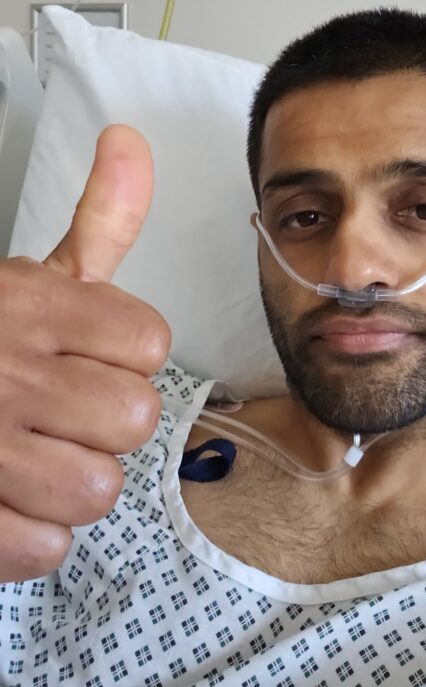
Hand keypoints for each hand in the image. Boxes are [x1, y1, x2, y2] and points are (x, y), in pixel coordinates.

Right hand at [0, 126, 170, 582]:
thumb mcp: (31, 272)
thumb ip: (98, 217)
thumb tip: (131, 139)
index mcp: (32, 306)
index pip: (150, 342)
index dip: (127, 354)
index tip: (91, 352)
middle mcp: (6, 372)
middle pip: (136, 419)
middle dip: (107, 420)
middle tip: (64, 410)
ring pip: (98, 490)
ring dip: (73, 481)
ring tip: (38, 456)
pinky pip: (44, 547)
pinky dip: (33, 534)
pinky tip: (10, 500)